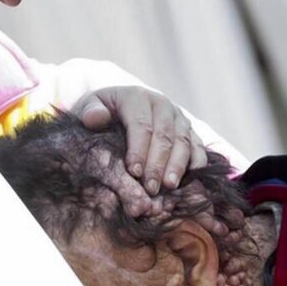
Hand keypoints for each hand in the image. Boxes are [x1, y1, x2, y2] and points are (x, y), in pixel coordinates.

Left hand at [72, 85, 207, 200]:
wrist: (114, 107)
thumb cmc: (100, 112)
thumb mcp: (88, 107)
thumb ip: (90, 112)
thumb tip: (96, 118)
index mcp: (136, 97)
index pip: (141, 125)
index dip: (139, 149)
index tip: (134, 173)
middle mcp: (161, 103)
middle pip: (165, 135)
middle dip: (158, 163)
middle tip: (151, 188)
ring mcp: (177, 116)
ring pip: (183, 140)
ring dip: (177, 165)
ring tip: (170, 186)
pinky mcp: (188, 129)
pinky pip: (198, 145)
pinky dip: (197, 162)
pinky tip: (192, 180)